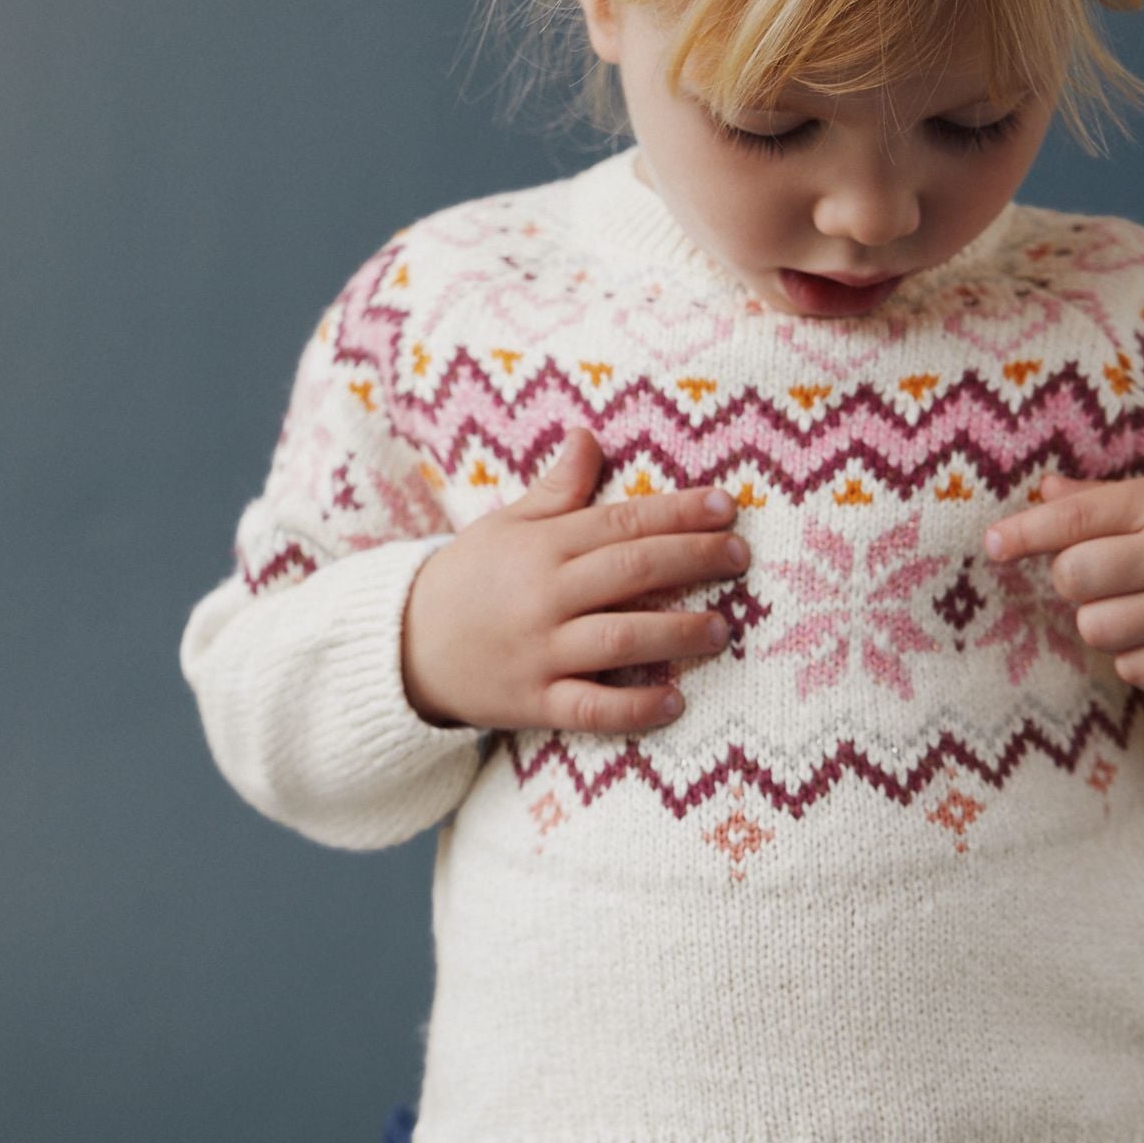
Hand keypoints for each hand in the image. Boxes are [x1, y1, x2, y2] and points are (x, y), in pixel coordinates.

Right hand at [401, 427, 749, 731]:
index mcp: (542, 546)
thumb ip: (555, 489)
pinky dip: (633, 707)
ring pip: (621, 638)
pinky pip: (591, 707)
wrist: (402, 646)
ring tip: (721, 629)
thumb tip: (588, 436)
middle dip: (694, 560)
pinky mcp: (534, 701)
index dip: (679, 513)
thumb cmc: (467, 580)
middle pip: (632, 571)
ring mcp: (540, 651)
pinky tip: (674, 703)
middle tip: (741, 557)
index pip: (622, 522)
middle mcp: (545, 596)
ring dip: (677, 632)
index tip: (726, 506)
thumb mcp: (505, 525)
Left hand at [984, 470, 1143, 691]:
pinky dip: (1135, 658)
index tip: (993, 545)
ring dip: (1102, 622)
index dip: (1023, 533)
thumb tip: (1042, 494)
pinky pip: (1133, 670)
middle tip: (1101, 577)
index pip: (1074, 519)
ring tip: (1135, 608)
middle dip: (1073, 581)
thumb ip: (1107, 499)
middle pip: (1074, 579)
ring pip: (1096, 629)